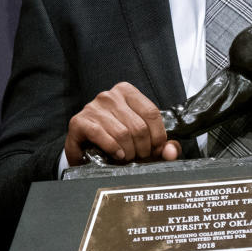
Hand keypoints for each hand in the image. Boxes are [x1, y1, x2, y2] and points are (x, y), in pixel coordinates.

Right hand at [64, 82, 180, 165]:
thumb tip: (171, 152)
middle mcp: (110, 95)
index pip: (152, 112)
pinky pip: (102, 135)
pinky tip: (116, 155)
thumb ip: (162, 145)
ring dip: (128, 152)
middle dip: (142, 148)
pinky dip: (113, 149)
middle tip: (139, 157)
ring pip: (122, 133)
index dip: (158, 136)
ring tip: (127, 158)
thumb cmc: (116, 141)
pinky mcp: (80, 121)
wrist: (85, 149)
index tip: (155, 150)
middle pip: (138, 126)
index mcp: (127, 92)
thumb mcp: (142, 140)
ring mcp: (93, 107)